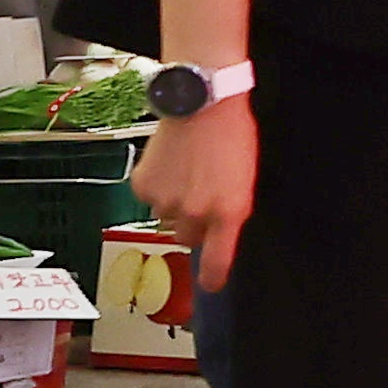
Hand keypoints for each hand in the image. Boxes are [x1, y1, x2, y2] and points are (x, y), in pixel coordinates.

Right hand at [134, 96, 255, 286]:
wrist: (202, 103)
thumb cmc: (232, 135)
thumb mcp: (244, 179)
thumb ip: (230, 209)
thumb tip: (215, 232)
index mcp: (229, 211)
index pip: (218, 260)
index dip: (213, 277)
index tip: (211, 285)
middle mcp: (196, 212)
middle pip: (187, 239)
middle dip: (192, 225)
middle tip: (199, 196)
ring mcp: (166, 201)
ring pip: (166, 218)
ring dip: (173, 203)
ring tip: (187, 171)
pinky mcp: (143, 187)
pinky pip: (148, 199)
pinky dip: (156, 186)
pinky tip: (169, 164)